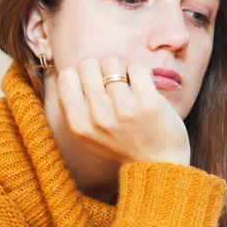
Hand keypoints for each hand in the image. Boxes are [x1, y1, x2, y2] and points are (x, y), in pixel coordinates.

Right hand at [57, 56, 190, 165]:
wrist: (160, 165)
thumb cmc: (126, 145)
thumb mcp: (90, 136)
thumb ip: (76, 110)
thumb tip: (71, 74)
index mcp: (80, 124)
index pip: (66, 75)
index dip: (83, 75)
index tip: (98, 86)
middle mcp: (99, 117)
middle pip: (88, 63)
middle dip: (103, 69)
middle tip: (116, 84)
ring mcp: (123, 109)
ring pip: (112, 61)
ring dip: (123, 69)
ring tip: (132, 86)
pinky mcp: (148, 103)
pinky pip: (137, 67)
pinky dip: (142, 72)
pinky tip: (146, 86)